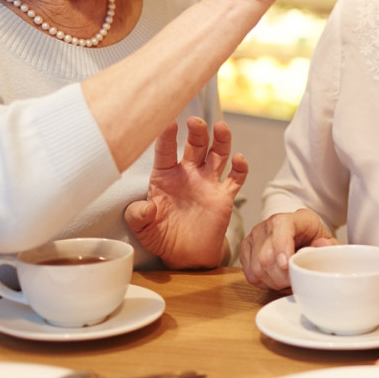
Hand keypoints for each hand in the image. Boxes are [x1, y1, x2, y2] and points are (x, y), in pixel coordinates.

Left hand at [124, 117, 245, 268]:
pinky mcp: (224, 196)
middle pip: (195, 145)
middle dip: (197, 131)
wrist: (185, 256)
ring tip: (221, 127)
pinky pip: (235, 178)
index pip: (166, 151)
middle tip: (195, 121)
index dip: (166, 136)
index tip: (167, 122)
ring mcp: (207, 183)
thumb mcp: (143, 229)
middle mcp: (188, 174)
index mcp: (165, 176)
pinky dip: (240, 167)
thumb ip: (138, 216)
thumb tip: (145, 208)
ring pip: (218, 154)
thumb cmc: (161, 237)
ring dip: (221, 139)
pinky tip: (239, 159)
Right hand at [239, 210, 337, 289]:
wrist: (298, 235)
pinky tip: (274, 278)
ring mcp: (255, 236)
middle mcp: (269, 224)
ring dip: (272, 281)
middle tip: (294, 280)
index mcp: (292, 218)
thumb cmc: (312, 238)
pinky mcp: (246, 248)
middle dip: (281, 275)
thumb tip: (322, 246)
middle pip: (266, 255)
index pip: (281, 226)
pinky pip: (249, 272)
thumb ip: (329, 245)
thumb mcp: (327, 241)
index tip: (286, 265)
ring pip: (256, 266)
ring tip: (285, 280)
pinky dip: (262, 281)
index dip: (281, 246)